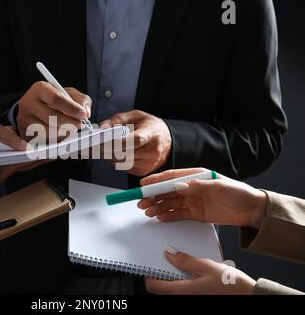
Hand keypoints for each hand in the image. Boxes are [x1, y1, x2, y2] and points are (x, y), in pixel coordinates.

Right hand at [17, 82, 91, 140]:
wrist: (36, 108)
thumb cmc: (55, 100)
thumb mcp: (68, 93)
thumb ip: (81, 99)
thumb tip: (85, 112)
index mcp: (40, 89)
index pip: (56, 99)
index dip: (71, 108)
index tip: (83, 114)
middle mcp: (29, 103)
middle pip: (52, 117)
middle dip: (70, 122)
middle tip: (80, 124)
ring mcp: (25, 120)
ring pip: (49, 131)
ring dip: (65, 132)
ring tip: (71, 128)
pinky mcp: (26, 134)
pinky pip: (45, 141)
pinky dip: (57, 139)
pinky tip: (62, 133)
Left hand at [100, 110, 171, 175]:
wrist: (166, 141)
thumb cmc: (149, 127)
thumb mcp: (136, 116)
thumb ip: (118, 119)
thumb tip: (103, 127)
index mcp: (152, 133)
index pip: (137, 140)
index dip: (120, 141)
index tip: (106, 139)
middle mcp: (152, 150)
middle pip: (126, 153)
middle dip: (108, 149)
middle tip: (94, 144)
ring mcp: (148, 163)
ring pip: (122, 162)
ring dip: (108, 156)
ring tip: (100, 148)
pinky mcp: (143, 171)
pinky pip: (123, 168)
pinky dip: (114, 161)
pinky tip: (110, 154)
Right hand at [138, 168, 267, 228]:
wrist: (252, 211)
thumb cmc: (239, 193)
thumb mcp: (219, 186)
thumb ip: (198, 185)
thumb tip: (178, 186)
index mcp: (196, 176)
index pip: (171, 177)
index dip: (156, 180)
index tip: (143, 184)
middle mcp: (192, 187)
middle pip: (167, 191)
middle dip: (152, 196)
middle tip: (140, 202)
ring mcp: (193, 200)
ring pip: (170, 203)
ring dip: (157, 207)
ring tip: (147, 212)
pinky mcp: (196, 213)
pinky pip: (178, 214)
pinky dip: (168, 215)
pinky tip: (159, 217)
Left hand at [145, 247, 255, 294]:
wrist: (250, 297)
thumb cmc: (232, 286)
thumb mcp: (207, 266)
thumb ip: (186, 260)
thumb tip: (169, 253)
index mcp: (183, 291)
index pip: (154, 286)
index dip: (148, 274)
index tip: (150, 262)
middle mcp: (185, 298)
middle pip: (162, 287)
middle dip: (161, 272)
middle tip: (165, 258)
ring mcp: (192, 298)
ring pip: (173, 288)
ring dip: (172, 275)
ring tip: (179, 261)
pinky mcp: (199, 296)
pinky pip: (184, 288)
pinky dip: (182, 279)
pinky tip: (191, 269)